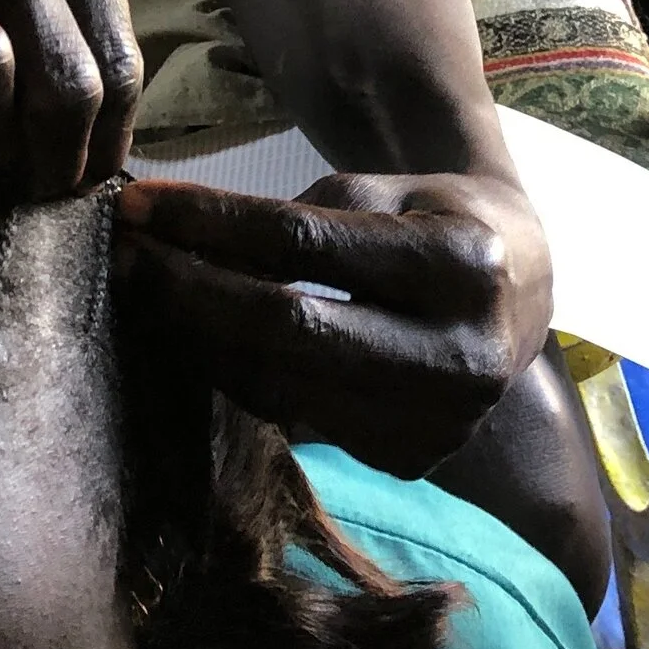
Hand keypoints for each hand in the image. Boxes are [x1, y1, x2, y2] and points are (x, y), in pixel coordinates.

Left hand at [113, 163, 552, 470]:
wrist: (525, 293)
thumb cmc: (444, 222)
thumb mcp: (395, 189)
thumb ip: (308, 210)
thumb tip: (183, 229)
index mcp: (461, 267)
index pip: (304, 244)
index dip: (210, 223)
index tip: (138, 203)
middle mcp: (456, 357)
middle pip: (284, 328)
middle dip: (187, 288)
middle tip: (123, 255)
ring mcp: (436, 424)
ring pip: (279, 383)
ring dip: (196, 337)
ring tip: (144, 291)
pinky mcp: (409, 460)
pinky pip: (294, 417)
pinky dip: (237, 374)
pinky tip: (197, 337)